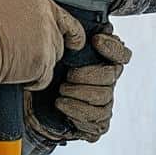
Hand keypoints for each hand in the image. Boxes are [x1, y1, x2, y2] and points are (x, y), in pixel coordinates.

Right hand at [0, 0, 85, 88]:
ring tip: (16, 61)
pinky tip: (17, 74)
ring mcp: (48, 44)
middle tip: (26, 54)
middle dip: (44, 52)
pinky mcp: (43, 64)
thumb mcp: (1, 1)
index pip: (69, 21)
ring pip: (52, 61)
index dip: (72, 34)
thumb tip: (16, 11)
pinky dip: (32, 81)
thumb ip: (19, 8)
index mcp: (41, 4)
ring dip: (37, 66)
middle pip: (59, 44)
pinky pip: (44, 79)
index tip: (74, 42)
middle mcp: (49, 22)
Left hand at [25, 23, 131, 143]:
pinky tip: (64, 107)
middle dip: (86, 75)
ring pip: (103, 98)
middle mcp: (106, 83)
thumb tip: (76, 29)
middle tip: (68, 76)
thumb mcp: (53, 51)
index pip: (122, 54)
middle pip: (110, 77)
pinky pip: (97, 121)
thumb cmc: (47, 75)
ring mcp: (103, 104)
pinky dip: (78, 113)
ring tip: (61, 92)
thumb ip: (67, 35)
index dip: (113, 48)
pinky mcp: (97, 124)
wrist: (33, 106)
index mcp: (101, 63)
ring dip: (79, 95)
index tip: (96, 41)